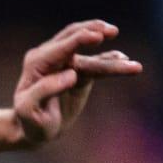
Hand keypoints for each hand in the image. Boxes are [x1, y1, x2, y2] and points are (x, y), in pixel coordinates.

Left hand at [13, 19, 141, 146]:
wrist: (33, 129)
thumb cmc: (28, 120)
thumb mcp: (27, 110)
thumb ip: (43, 91)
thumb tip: (70, 74)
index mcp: (37, 63)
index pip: (61, 46)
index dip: (79, 39)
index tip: (97, 37)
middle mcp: (52, 58)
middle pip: (76, 38)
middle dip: (95, 32)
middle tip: (112, 32)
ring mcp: (67, 64)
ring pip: (93, 56)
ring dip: (113, 59)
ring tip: (135, 68)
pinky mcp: (80, 72)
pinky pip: (99, 64)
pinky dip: (112, 62)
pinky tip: (125, 61)